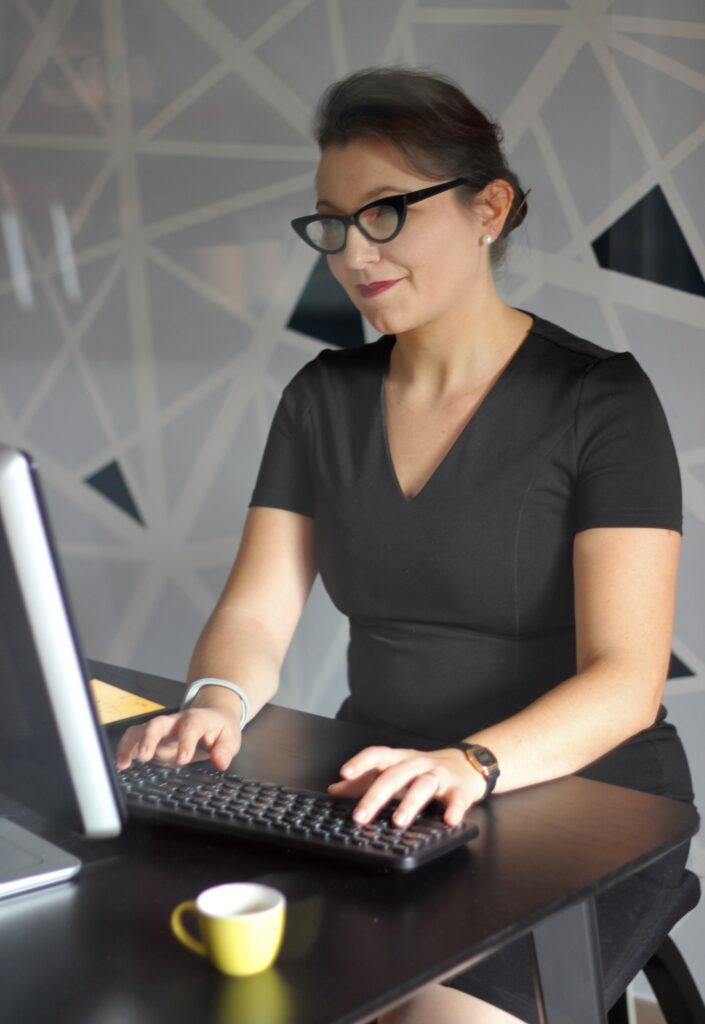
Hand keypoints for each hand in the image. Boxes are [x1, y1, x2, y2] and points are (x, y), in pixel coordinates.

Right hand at [115, 707, 241, 771]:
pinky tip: (122, 764)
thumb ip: (225, 750)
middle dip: (149, 738)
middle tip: (145, 756)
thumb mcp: (230, 738)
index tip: (183, 760)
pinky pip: (135, 736)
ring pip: (143, 728)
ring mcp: (162, 727)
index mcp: (197, 719)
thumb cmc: (220, 729)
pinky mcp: (153, 735)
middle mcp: (176, 721)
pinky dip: (126, 748)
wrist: (212, 716)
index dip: (186, 742)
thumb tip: (221, 763)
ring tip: (125, 762)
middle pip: (159, 723)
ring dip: (132, 744)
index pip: (191, 727)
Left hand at [327, 746, 484, 827]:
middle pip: (395, 775)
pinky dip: (454, 809)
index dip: (361, 762)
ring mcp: (439, 776)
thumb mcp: (394, 771)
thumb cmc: (424, 770)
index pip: (378, 755)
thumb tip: (334, 789)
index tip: (344, 773)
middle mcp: (418, 764)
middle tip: (361, 816)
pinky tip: (449, 821)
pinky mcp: (459, 790)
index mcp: (400, 759)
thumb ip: (364, 781)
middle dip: (376, 795)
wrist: (466, 764)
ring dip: (410, 803)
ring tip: (398, 821)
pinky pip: (457, 799)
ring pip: (423, 786)